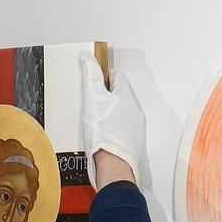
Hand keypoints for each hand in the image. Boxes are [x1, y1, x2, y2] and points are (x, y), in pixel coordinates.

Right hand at [80, 51, 143, 188]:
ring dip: (110, 114)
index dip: (105, 75)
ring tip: (95, 118)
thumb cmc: (104, 133)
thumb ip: (90, 75)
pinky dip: (111, 130)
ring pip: (121, 115)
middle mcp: (133, 112)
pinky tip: (100, 135)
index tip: (97, 76)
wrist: (112, 163)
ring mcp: (133, 129)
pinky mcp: (129, 144)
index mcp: (126, 97)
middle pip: (120, 96)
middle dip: (108, 95)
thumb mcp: (92, 97)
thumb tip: (87, 58)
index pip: (117, 78)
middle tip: (94, 97)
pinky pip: (120, 131)